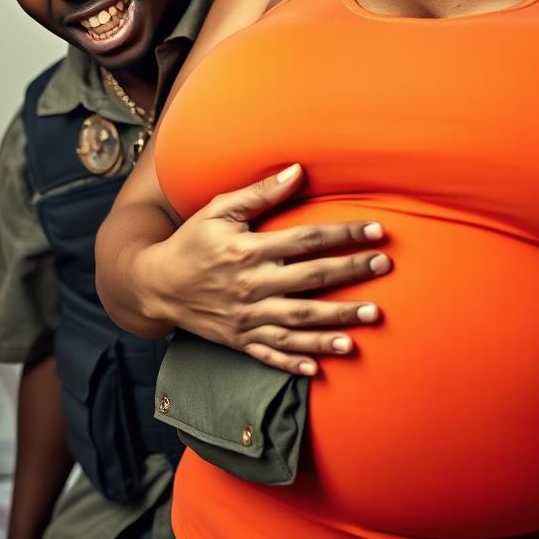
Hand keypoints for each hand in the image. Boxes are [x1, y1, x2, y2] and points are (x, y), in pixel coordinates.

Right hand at [138, 163, 390, 374]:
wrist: (154, 285)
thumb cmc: (191, 241)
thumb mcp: (219, 209)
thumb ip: (260, 192)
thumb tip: (298, 170)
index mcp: (247, 250)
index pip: (306, 240)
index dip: (343, 235)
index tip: (377, 231)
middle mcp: (250, 286)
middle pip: (311, 280)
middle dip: (351, 272)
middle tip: (384, 266)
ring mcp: (246, 318)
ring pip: (299, 323)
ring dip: (336, 321)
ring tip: (370, 318)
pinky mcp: (240, 341)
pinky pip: (272, 355)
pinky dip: (296, 363)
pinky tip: (323, 367)